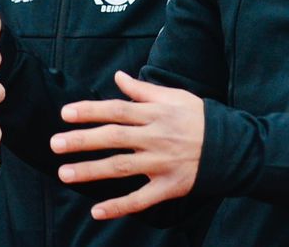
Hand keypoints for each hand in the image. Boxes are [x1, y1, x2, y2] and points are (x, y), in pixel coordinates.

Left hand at [49, 71, 204, 218]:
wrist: (234, 147)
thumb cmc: (199, 118)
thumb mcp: (174, 96)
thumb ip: (142, 90)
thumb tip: (118, 76)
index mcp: (155, 114)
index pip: (116, 110)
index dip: (90, 111)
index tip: (65, 113)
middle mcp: (155, 138)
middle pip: (113, 138)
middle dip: (82, 140)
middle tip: (55, 144)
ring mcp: (161, 163)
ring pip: (121, 168)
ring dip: (91, 171)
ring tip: (64, 173)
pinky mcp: (169, 186)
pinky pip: (141, 199)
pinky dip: (118, 206)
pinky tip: (96, 210)